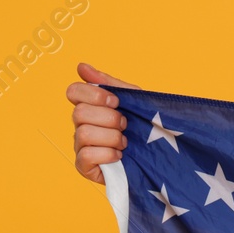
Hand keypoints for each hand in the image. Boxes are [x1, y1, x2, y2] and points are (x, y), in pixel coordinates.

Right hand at [66, 62, 140, 184]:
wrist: (159, 155)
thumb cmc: (143, 125)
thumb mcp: (132, 99)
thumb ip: (108, 82)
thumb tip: (81, 66)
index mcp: (90, 106)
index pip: (73, 91)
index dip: (94, 94)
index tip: (116, 101)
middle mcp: (80, 124)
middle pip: (79, 112)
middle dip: (110, 118)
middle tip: (125, 125)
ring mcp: (80, 145)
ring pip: (84, 133)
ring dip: (112, 137)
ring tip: (125, 142)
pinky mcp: (84, 166)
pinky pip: (86, 156)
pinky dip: (107, 154)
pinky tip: (119, 156)